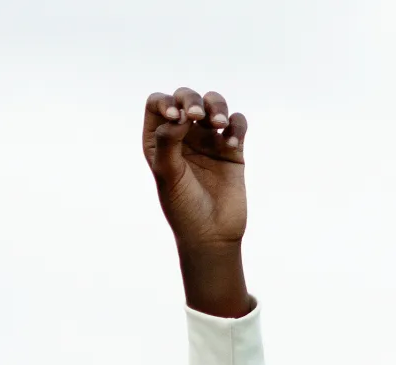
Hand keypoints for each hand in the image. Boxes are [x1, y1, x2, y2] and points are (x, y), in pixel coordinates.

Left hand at [142, 88, 255, 317]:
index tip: (177, 117)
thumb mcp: (168, 175)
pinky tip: (232, 143)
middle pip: (186, 98)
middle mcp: (183, 136)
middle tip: (197, 116)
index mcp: (159, 140)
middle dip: (192, 100)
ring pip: (214, 105)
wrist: (212, 234)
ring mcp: (209, 141)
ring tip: (219, 124)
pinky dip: (237, 126)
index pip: (158, 104)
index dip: (166, 102)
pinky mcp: (233, 149)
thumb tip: (177, 116)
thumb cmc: (183, 207)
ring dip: (217, 106)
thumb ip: (168, 142)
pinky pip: (237, 124)